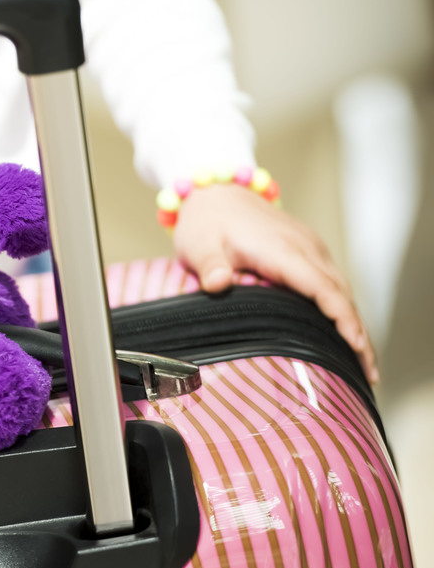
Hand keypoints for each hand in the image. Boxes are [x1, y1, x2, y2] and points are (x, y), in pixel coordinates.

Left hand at [173, 184, 377, 384]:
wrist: (215, 194)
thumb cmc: (206, 221)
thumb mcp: (199, 243)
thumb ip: (210, 264)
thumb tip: (217, 282)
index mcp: (282, 249)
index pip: (322, 287)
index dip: (341, 318)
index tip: (356, 346)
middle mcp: (304, 248)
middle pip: (341, 294)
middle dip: (357, 333)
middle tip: (368, 373)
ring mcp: (309, 247)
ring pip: (342, 289)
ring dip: (355, 323)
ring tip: (364, 363)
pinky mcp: (307, 250)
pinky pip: (333, 281)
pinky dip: (344, 308)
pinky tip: (345, 333)